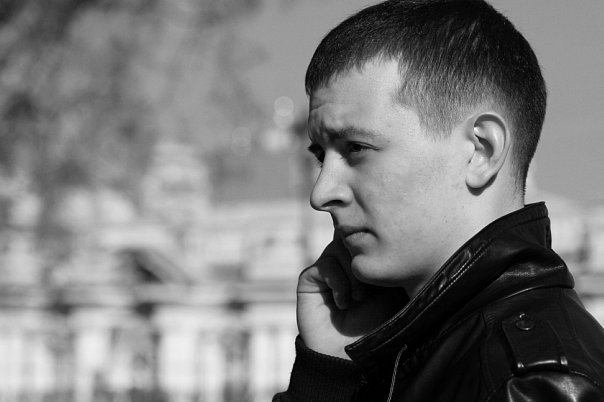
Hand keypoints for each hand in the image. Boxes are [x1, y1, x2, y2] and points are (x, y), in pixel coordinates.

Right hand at [296, 236, 407, 358]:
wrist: (352, 356)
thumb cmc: (379, 326)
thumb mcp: (394, 290)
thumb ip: (391, 262)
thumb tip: (398, 236)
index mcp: (367, 259)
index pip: (370, 234)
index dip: (380, 244)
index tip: (390, 263)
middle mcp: (346, 260)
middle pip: (354, 234)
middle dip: (366, 256)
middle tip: (375, 285)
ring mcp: (327, 268)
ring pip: (339, 246)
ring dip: (354, 272)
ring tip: (360, 298)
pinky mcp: (310, 278)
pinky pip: (325, 264)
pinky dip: (338, 282)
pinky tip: (344, 303)